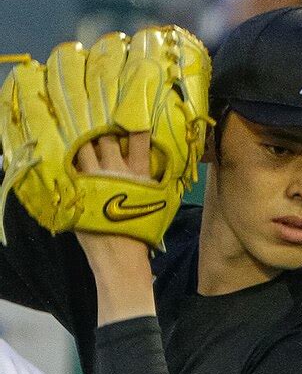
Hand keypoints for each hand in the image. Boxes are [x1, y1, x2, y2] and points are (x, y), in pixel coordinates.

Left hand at [75, 132, 157, 325]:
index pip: (139, 138)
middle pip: (106, 138)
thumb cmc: (142, 236)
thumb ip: (156, 184)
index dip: (135, 123)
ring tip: (84, 143)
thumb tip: (155, 170)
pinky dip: (70, 162)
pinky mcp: (78, 191)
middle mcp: (116, 170)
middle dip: (103, 132)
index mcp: (140, 173)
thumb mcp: (159, 207)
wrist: (120, 259)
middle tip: (100, 130)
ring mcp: (94, 179)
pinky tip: (71, 162)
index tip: (131, 114)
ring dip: (84, 143)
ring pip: (84, 147)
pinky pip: (70, 167)